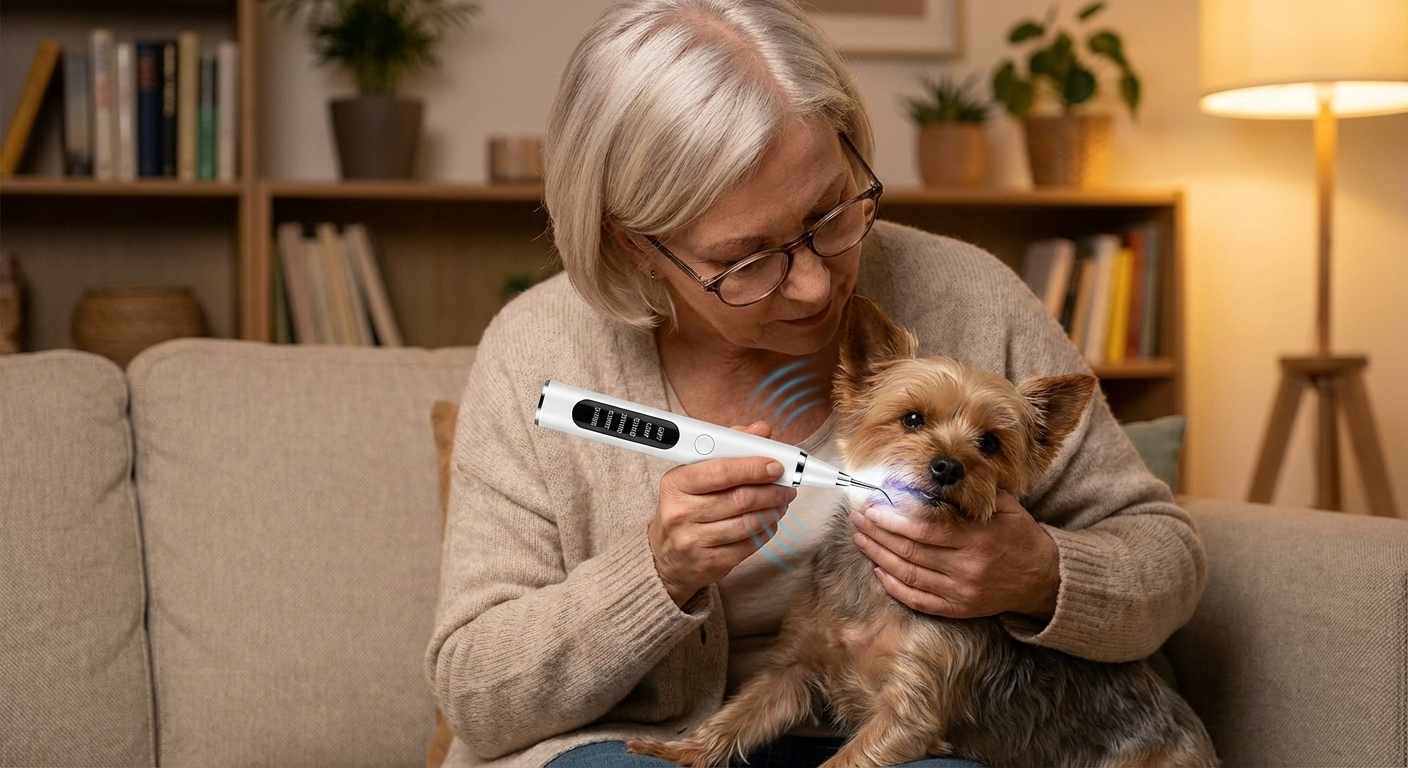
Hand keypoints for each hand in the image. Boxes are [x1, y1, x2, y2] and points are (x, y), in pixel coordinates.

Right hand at [648, 421, 796, 606]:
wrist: (664, 555)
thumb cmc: (684, 506)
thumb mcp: (695, 473)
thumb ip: (728, 448)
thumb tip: (760, 430)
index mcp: (676, 484)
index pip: (720, 471)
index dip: (753, 467)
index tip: (775, 465)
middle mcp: (681, 513)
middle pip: (740, 498)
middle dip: (771, 490)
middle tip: (786, 486)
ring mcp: (694, 541)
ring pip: (748, 523)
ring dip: (773, 510)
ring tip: (781, 502)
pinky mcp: (709, 563)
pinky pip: (749, 545)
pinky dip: (766, 531)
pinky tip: (769, 521)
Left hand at [849, 490, 1059, 619]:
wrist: (1042, 578)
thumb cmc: (1019, 536)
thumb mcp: (1004, 507)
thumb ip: (971, 492)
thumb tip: (933, 476)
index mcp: (977, 538)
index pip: (923, 529)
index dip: (893, 519)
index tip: (873, 507)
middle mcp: (966, 568)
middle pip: (909, 551)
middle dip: (877, 534)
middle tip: (858, 519)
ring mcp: (960, 592)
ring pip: (908, 575)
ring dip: (878, 556)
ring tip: (860, 539)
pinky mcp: (957, 609)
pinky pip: (917, 599)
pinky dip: (893, 586)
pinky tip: (878, 570)